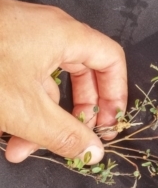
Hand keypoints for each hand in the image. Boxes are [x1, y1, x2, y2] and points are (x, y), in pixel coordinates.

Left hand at [0, 0, 126, 163]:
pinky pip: (28, 85)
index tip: (110, 122)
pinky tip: (10, 140)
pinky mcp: (5, 54)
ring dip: (46, 123)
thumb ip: (67, 135)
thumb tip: (94, 153)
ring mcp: (24, 43)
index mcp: (64, 36)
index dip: (117, 93)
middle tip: (83, 138)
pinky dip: (25, 114)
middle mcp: (48, 34)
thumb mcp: (26, 110)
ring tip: (29, 151)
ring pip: (51, 86)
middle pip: (85, 76)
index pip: (110, 60)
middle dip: (82, 112)